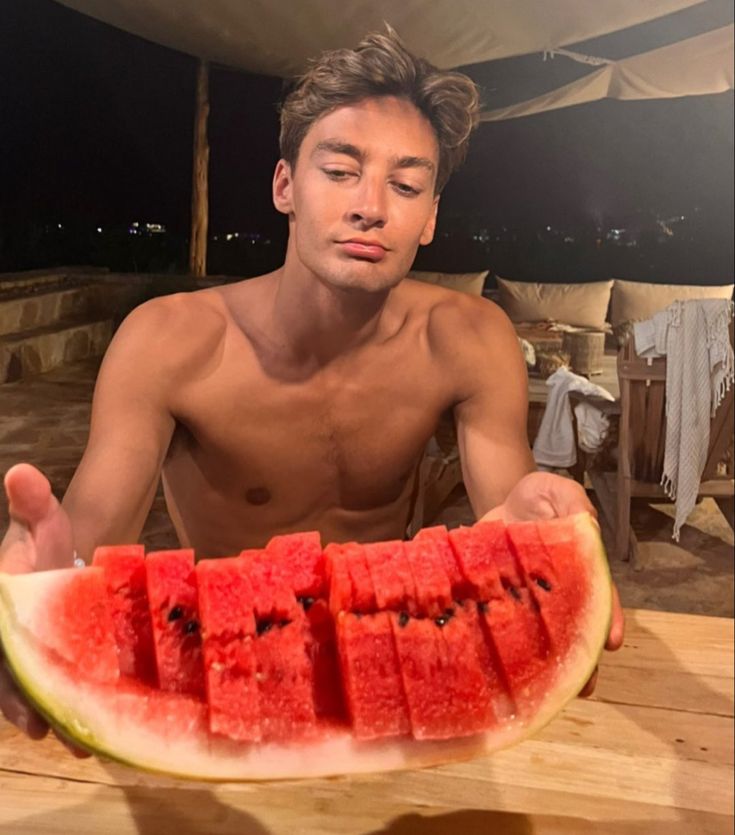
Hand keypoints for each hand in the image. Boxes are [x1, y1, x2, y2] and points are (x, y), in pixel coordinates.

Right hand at [0, 464, 87, 754]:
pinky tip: (86, 734)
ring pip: (28, 693)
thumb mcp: (46, 522)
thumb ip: (34, 503)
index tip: (22, 696)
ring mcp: (23, 656)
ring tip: (76, 743)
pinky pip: (47, 697)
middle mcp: (8, 635)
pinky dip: (64, 714)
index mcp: (4, 605)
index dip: (7, 671)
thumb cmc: (49, 544)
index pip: (3, 639)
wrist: (59, 562)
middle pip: (10, 677)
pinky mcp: (43, 669)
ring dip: (48, 717)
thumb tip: (22, 470)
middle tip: (51, 729)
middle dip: (28, 704)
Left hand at [481, 471, 624, 695]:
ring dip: (545, 666)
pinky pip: (501, 631)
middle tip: (586, 688)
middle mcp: (555, 593)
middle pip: (573, 629)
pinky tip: (494, 669)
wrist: (497, 501)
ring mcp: (526, 603)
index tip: (612, 642)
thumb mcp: (555, 491)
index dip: (607, 617)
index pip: (596, 595)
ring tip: (545, 691)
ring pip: (540, 640)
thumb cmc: (535, 497)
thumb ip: (571, 503)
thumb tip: (586, 524)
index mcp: (576, 568)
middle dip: (582, 658)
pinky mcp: (497, 606)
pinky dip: (501, 651)